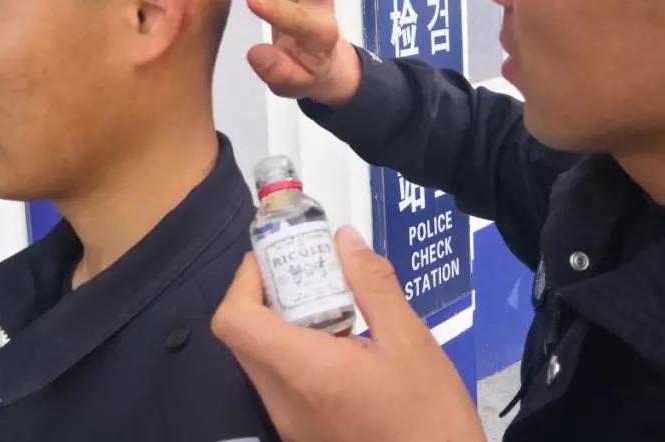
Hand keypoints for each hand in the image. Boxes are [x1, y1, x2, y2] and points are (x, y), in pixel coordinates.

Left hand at [211, 226, 485, 441]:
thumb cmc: (429, 415)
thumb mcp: (409, 340)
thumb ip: (372, 285)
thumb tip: (344, 241)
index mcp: (304, 372)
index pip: (235, 321)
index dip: (245, 279)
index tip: (278, 257)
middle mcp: (283, 401)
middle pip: (243, 338)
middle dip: (266, 295)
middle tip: (307, 272)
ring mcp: (289, 424)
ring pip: (260, 361)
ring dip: (281, 324)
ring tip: (331, 304)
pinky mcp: (302, 436)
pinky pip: (280, 383)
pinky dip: (295, 353)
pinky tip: (342, 345)